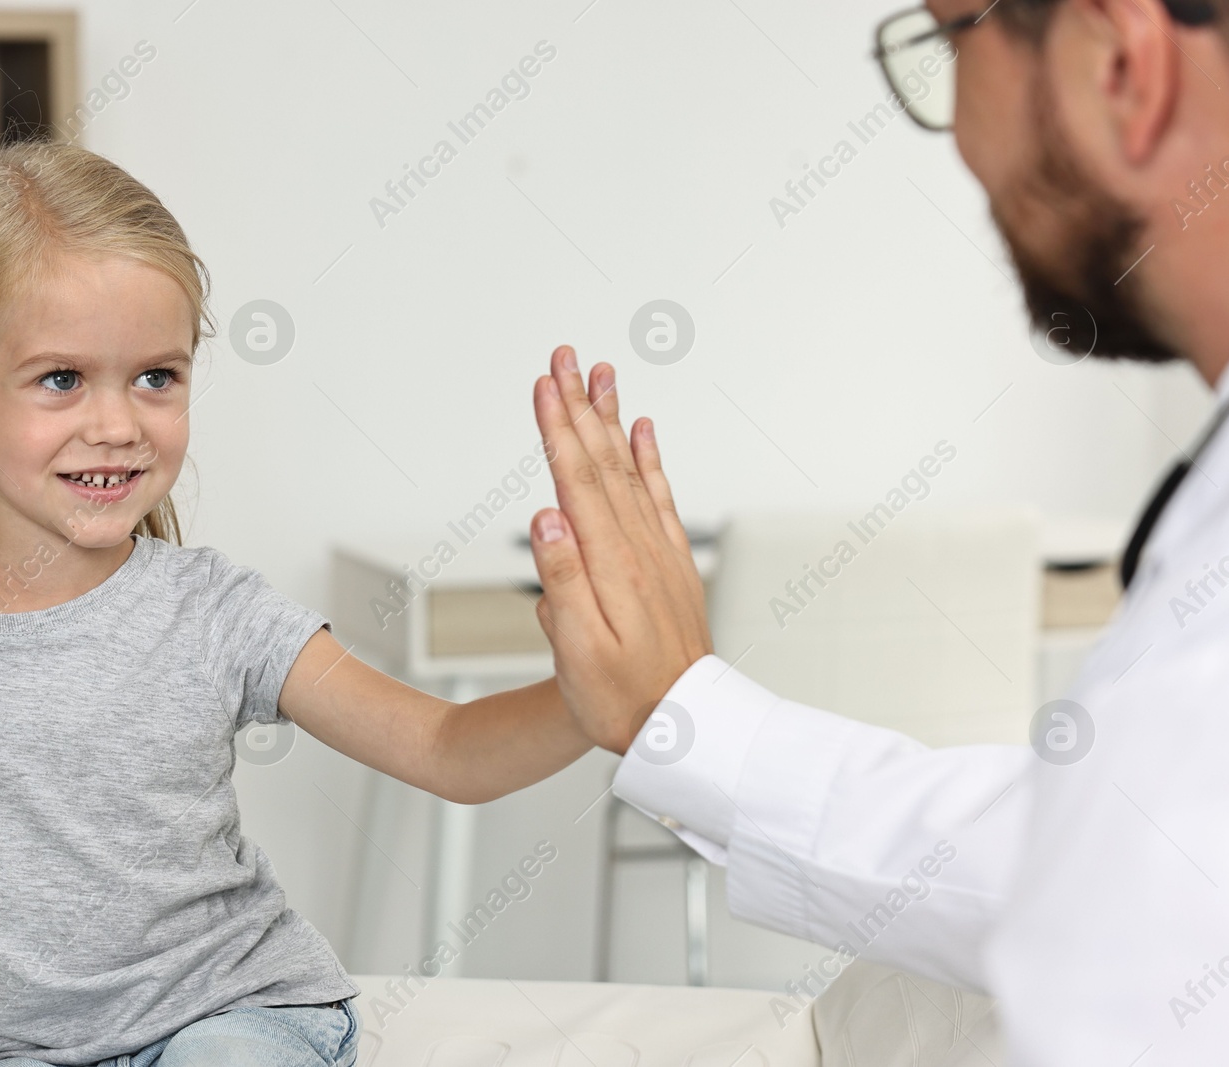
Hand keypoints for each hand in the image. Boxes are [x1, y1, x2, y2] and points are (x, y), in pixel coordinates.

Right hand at [528, 345, 713, 754]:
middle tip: (565, 357)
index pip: (576, 479)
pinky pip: (658, 495)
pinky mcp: (668, 562)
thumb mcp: (576, 649)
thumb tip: (546, 516)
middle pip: (601, 460)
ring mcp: (656, 551)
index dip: (557, 428)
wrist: (684, 725)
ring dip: (611, 418)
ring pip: (629, 468)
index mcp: (609, 563)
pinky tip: (642, 431)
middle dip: (580, 405)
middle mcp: (637, 546)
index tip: (544, 384)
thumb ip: (560, 580)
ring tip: (602, 374)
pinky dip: (648, 457)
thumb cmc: (621, 697)